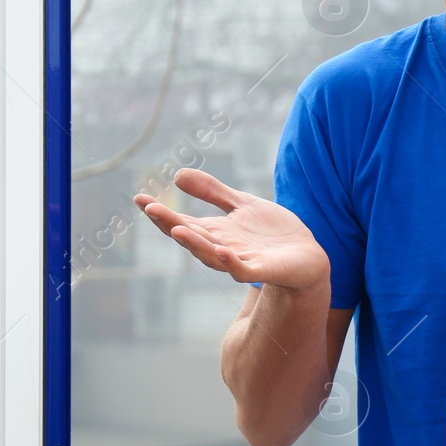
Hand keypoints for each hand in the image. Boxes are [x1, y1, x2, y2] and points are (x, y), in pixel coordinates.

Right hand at [135, 168, 328, 290]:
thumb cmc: (273, 233)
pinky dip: (232, 263)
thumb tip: (178, 175)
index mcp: (216, 233)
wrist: (307, 256)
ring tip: (177, 229)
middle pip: (191, 238)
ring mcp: (241, 261)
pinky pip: (243, 271)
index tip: (139, 198)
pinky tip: (222, 252)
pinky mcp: (262, 271)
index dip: (161, 213)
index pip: (182, 223)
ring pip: (211, 256)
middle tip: (151, 209)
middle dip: (171, 225)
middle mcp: (222, 248)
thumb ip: (213, 192)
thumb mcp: (242, 205)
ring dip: (194, 244)